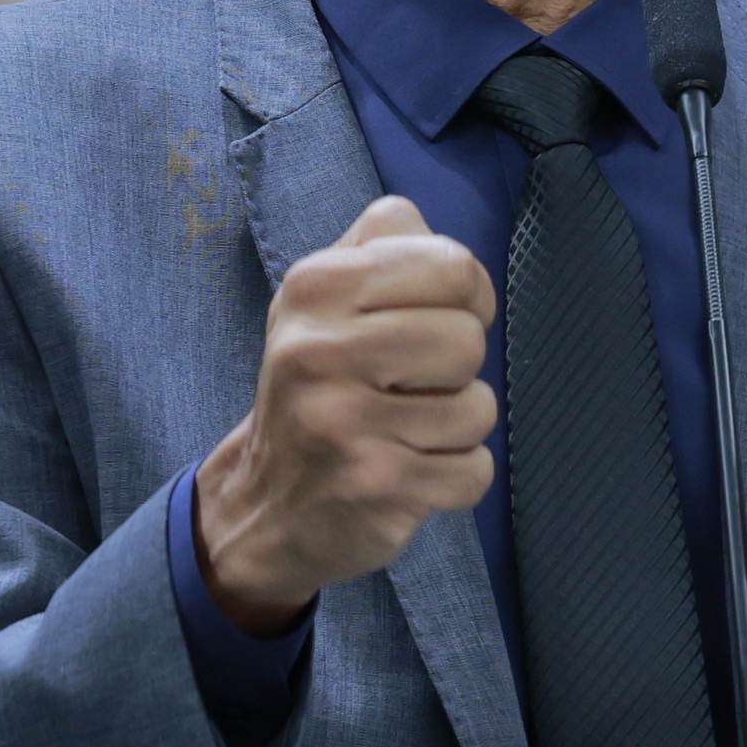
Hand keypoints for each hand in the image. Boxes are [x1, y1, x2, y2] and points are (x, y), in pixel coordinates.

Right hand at [194, 195, 498, 633]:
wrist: (267, 502)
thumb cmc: (318, 383)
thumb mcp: (325, 297)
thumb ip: (387, 244)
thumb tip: (457, 259)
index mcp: (314, 286)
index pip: (453, 266)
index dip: (466, 296)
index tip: (436, 319)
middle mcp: (319, 351)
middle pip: (468, 338)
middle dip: (456, 367)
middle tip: (409, 385)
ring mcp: (346, 424)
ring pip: (478, 408)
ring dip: (456, 425)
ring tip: (403, 429)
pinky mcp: (377, 488)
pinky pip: (475, 470)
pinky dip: (455, 476)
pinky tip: (407, 471)